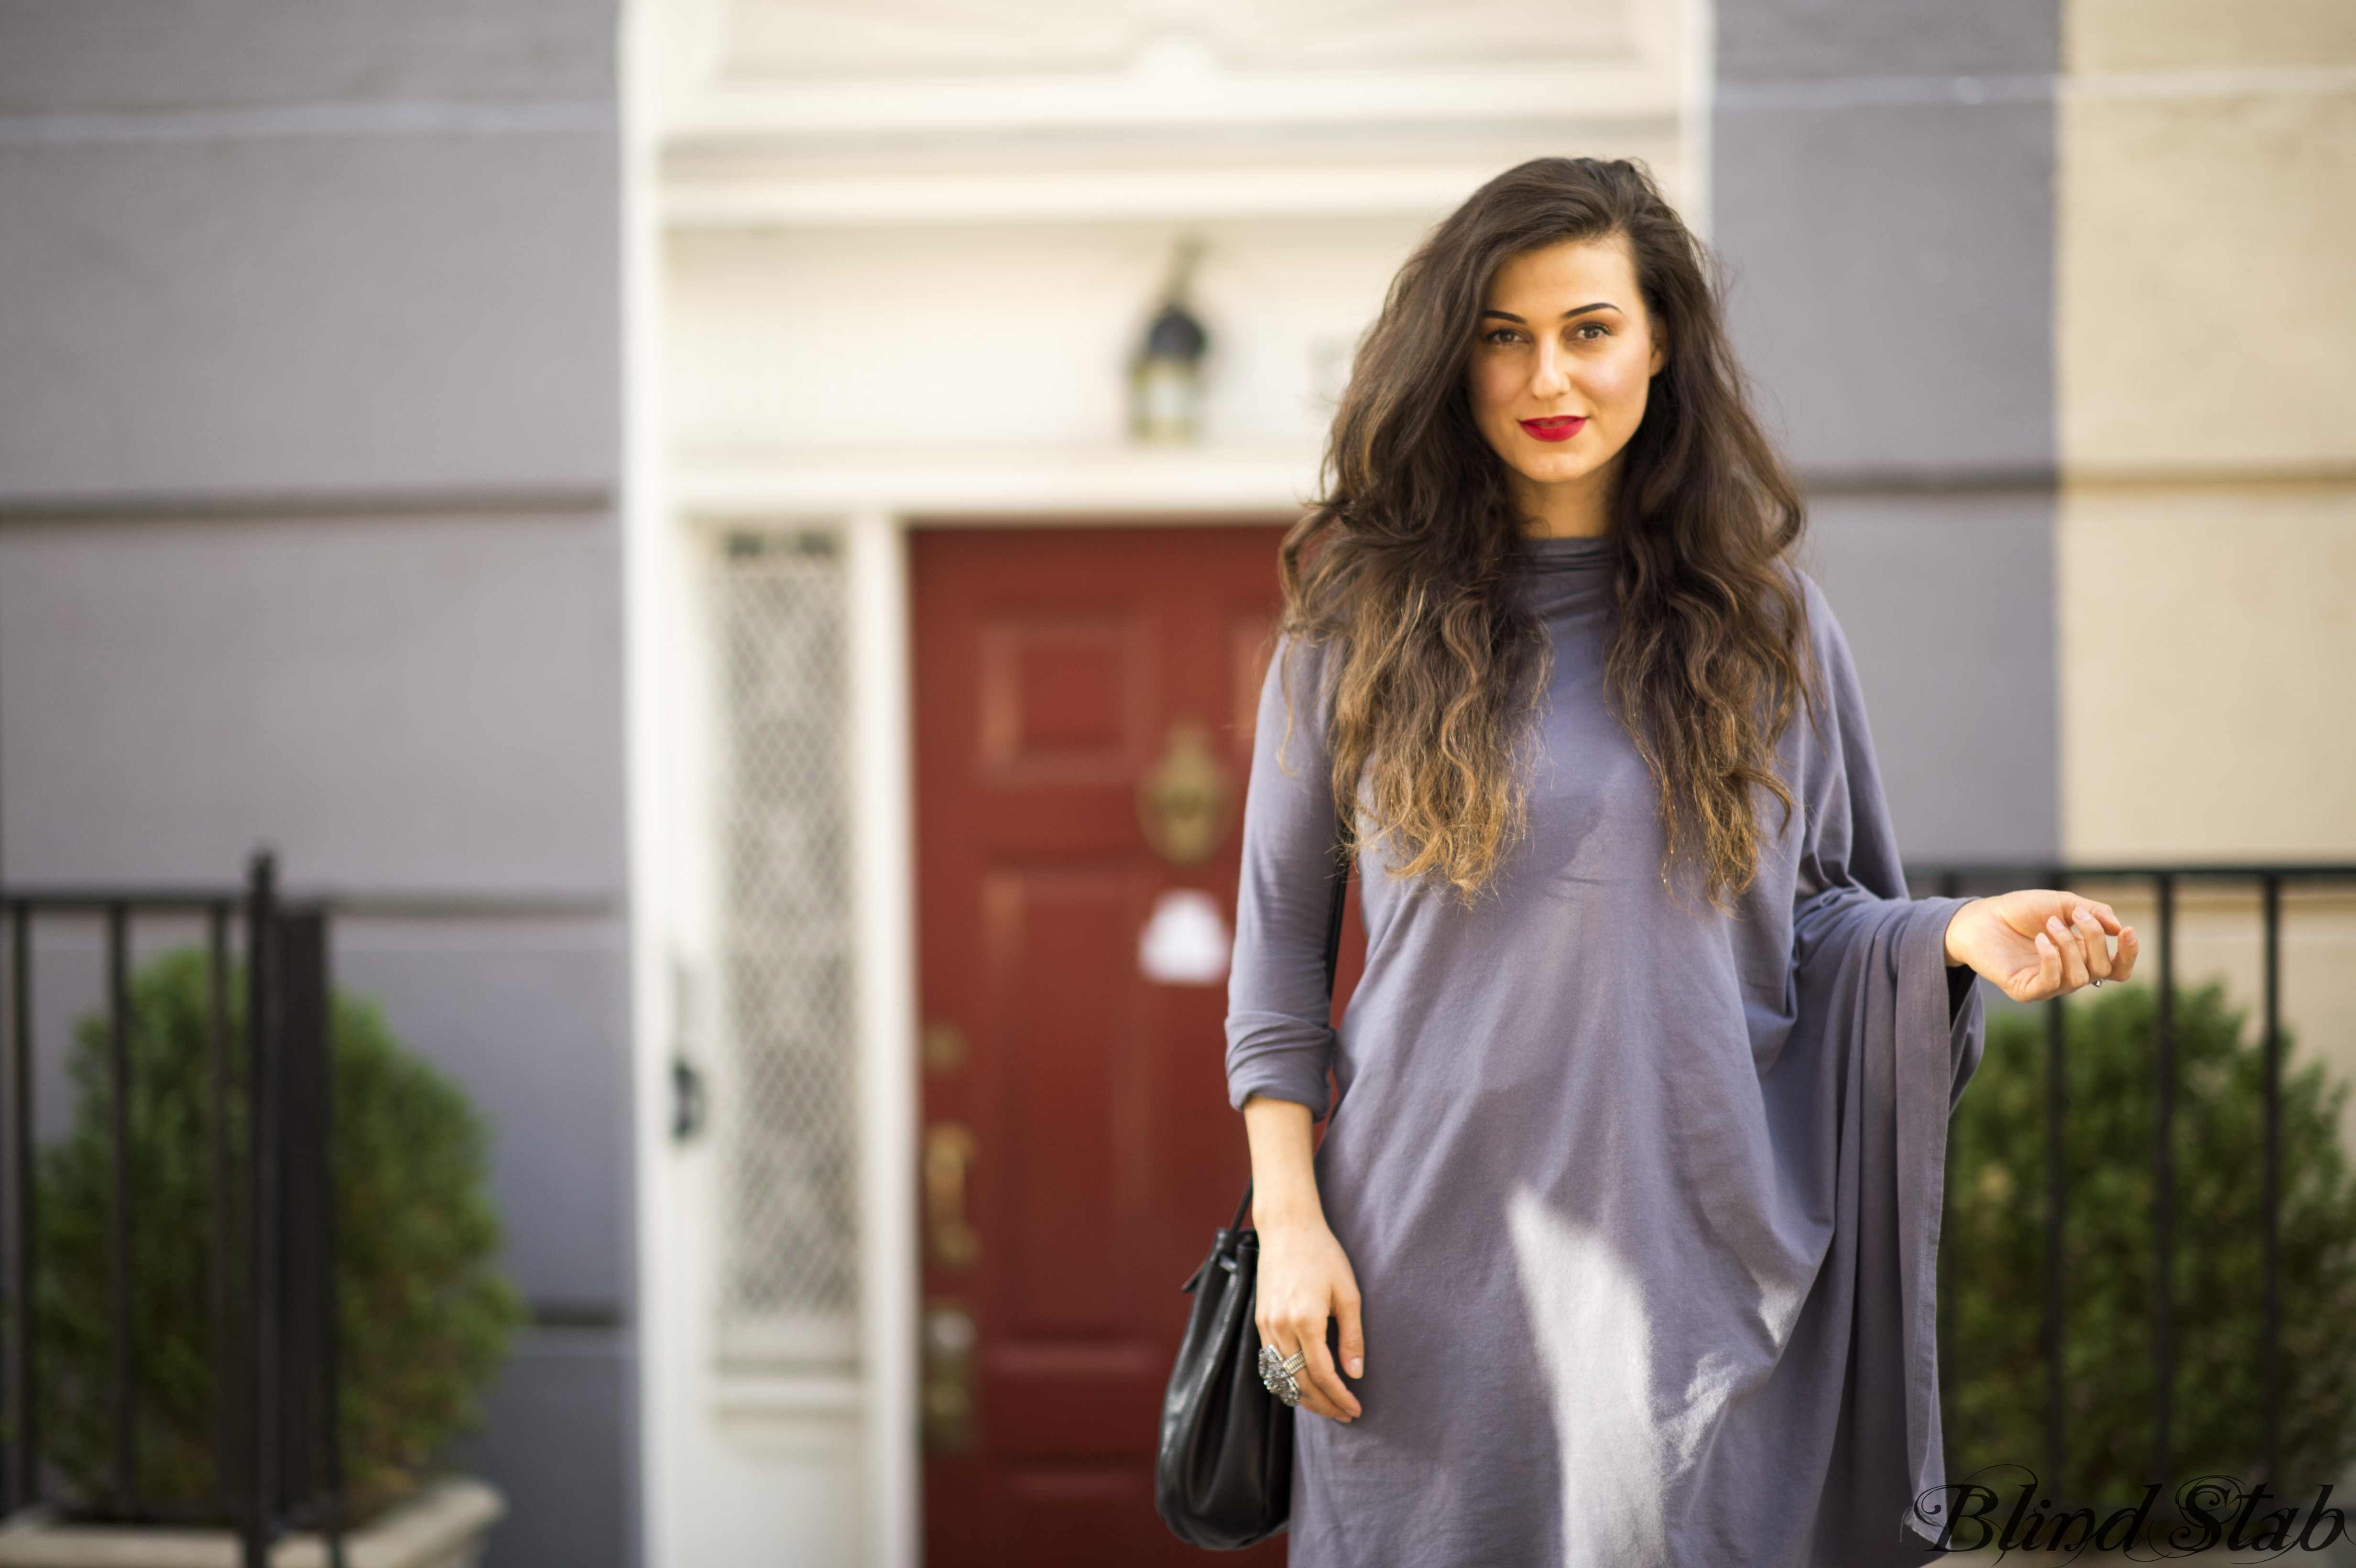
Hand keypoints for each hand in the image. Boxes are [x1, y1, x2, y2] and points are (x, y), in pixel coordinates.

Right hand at [1253, 1214, 1365, 1422]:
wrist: (1287, 1228)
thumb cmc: (1323, 1255)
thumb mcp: (1348, 1293)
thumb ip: (1352, 1336)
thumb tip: (1356, 1374)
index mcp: (1306, 1320)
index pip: (1322, 1374)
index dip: (1340, 1396)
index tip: (1356, 1409)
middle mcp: (1280, 1326)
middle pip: (1300, 1383)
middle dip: (1324, 1404)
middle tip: (1345, 1415)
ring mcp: (1266, 1325)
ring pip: (1281, 1377)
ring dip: (1305, 1398)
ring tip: (1327, 1407)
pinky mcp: (1260, 1321)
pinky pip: (1271, 1362)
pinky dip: (1287, 1380)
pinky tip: (1304, 1385)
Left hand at [1942, 889, 2139, 1002]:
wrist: (1980, 916)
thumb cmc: (2021, 910)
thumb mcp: (2063, 903)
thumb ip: (2094, 912)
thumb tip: (2119, 928)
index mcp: (2082, 956)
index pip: (2118, 969)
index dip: (2129, 954)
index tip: (2127, 931)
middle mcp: (2069, 974)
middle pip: (2103, 970)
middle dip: (2093, 938)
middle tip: (2075, 914)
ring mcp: (2047, 985)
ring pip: (2079, 977)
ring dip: (2069, 945)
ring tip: (2050, 923)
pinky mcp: (2025, 991)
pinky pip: (2050, 983)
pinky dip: (2051, 959)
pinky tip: (2040, 939)